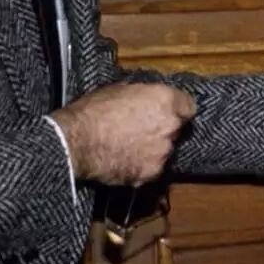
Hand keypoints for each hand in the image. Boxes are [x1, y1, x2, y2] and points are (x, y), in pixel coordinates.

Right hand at [49, 83, 195, 185]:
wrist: (74, 142)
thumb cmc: (92, 112)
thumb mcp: (118, 90)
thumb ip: (142, 96)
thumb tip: (146, 98)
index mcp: (165, 100)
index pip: (188, 106)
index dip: (177, 110)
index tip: (168, 112)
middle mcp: (170, 126)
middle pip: (177, 129)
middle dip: (163, 129)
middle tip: (141, 130)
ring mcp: (162, 152)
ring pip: (165, 150)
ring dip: (153, 149)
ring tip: (128, 146)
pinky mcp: (151, 173)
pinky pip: (152, 168)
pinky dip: (141, 166)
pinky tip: (123, 160)